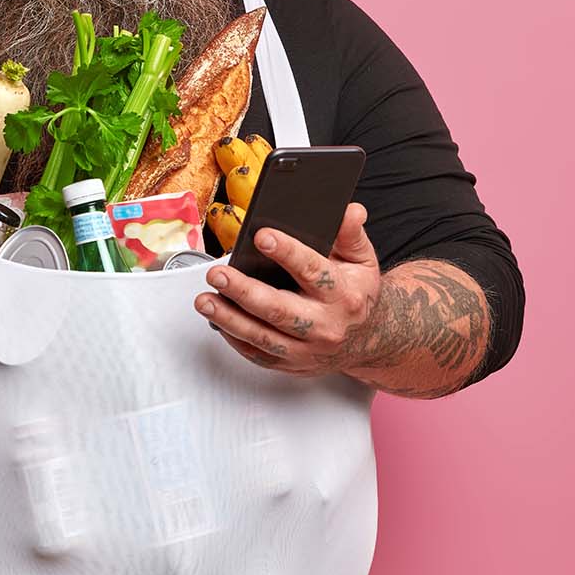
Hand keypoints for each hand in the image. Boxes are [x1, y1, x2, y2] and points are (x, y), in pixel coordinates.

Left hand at [193, 203, 379, 376]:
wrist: (369, 340)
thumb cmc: (356, 294)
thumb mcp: (361, 260)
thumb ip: (351, 234)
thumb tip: (351, 211)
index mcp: (342, 295)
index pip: (311, 271)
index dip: (287, 253)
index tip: (261, 237)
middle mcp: (325, 325)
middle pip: (279, 309)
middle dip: (244, 291)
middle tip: (217, 274)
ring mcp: (307, 349)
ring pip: (263, 336)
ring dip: (229, 319)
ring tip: (205, 300)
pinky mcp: (293, 364)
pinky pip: (258, 354)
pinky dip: (235, 338)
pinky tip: (218, 320)